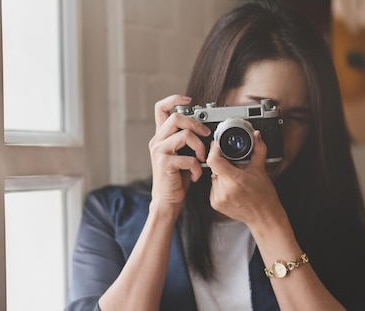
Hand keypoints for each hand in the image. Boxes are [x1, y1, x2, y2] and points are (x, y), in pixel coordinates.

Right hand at [148, 95, 210, 216]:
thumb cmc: (177, 179)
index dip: (174, 99)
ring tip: (203, 158)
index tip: (190, 100)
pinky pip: (188, 157)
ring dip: (200, 146)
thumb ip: (187, 141)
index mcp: (161, 136)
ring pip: (184, 134)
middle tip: (207, 135)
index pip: (161, 108)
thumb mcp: (182, 154)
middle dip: (197, 124)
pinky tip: (197, 174)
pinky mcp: (164, 164)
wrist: (167, 201)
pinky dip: (197, 167)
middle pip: (176, 117)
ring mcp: (159, 151)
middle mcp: (157, 141)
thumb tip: (206, 129)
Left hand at [205, 131, 285, 228]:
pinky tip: (232, 188)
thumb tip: (257, 136)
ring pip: (213, 177)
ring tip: (236, 179)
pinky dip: (220, 184)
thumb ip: (258, 150)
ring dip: (222, 174)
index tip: (218, 146)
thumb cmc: (264, 196)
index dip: (215, 150)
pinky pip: (213, 187)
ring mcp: (218, 198)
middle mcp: (224, 190)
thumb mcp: (261, 170)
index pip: (214, 161)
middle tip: (235, 167)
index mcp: (235, 181)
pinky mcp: (215, 204)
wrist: (263, 217)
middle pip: (215, 168)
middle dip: (223, 163)